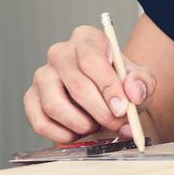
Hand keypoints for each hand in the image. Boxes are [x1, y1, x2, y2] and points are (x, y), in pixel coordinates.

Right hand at [24, 25, 156, 142]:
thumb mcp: (141, 80)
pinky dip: (62, 135)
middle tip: (117, 125)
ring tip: (96, 125)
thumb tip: (133, 92)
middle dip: (101, 112)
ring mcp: (42, 75)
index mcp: (87, 39)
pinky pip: (41, 122)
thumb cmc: (121, 85)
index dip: (108, 87)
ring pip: (54, 105)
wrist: (107, 98)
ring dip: (81, 124)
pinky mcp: (31, 98)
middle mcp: (60, 53)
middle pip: (77, 85)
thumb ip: (142, 83)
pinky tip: (78, 133)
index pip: (92, 60)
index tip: (122, 109)